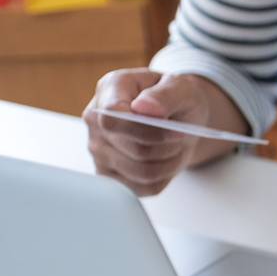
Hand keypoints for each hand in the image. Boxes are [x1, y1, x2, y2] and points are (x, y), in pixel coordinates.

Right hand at [82, 70, 242, 196]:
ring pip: (141, 172)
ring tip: (175, 146)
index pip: (113, 118)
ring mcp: (98, 149)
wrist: (177, 118)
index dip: (148, 130)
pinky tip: (165, 159)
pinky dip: (163, 177)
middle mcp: (95, 120)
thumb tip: (144, 109)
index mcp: (109, 89)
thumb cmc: (176, 100)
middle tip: (181, 135)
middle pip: (134, 149)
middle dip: (168, 146)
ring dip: (169, 163)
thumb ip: (164, 95)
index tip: (176, 130)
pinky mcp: (108, 175)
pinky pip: (142, 188)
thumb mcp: (181, 88)